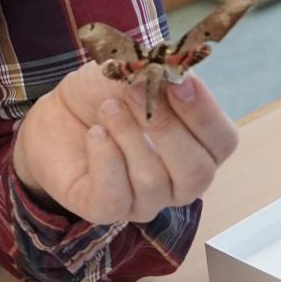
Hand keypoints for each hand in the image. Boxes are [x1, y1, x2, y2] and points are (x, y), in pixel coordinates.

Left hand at [10, 63, 238, 226]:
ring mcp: (144, 201)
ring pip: (152, 182)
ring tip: (106, 110)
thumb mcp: (134, 72)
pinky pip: (115, 197)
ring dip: (127, 136)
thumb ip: (161, 74)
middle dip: (166, 127)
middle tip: (133, 91)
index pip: (223, 142)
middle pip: (196, 171)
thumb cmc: (105, 95)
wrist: (57, 113)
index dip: (205, 113)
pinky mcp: (105, 209)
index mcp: (198, 147)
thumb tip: (175, 74)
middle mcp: (178, 181)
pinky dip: (104, 159)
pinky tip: (94, 134)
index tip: (179, 81)